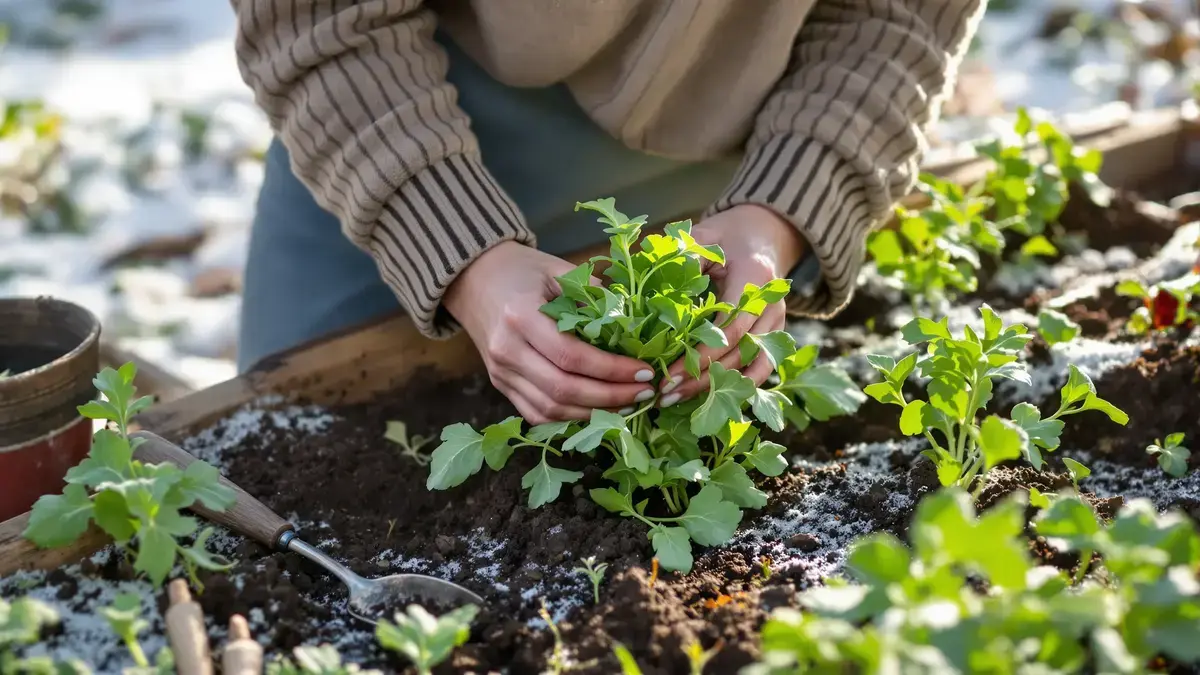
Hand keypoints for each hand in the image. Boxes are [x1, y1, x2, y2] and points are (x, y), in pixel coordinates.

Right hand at [445, 242, 656, 423]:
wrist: (474, 278)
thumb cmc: (522, 270)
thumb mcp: (558, 269)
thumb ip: (593, 293)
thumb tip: (632, 323)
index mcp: (520, 316)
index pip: (572, 356)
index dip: (612, 370)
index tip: (646, 372)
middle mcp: (506, 349)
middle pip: (563, 389)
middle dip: (611, 397)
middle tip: (645, 393)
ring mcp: (500, 372)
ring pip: (551, 408)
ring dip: (594, 413)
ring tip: (629, 405)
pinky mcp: (500, 384)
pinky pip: (537, 414)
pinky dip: (570, 419)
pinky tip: (598, 411)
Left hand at [658, 204, 806, 405]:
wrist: (761, 235)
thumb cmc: (724, 237)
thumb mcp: (701, 237)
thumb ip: (679, 257)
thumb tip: (642, 281)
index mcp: (754, 276)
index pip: (731, 325)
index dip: (701, 353)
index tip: (668, 372)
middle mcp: (772, 303)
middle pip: (739, 351)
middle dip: (701, 377)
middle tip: (664, 393)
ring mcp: (776, 321)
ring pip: (750, 366)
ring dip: (715, 387)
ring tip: (677, 400)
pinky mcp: (774, 334)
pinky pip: (761, 368)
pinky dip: (737, 387)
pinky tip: (708, 401)